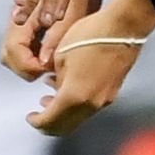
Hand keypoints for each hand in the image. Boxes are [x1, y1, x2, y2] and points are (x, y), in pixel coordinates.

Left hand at [26, 3, 149, 135]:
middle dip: (49, 124)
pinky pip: (90, 107)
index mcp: (74, 95)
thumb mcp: (61, 55)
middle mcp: (91, 104)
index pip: (50, 120)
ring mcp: (104, 99)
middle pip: (66, 126)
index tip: (31, 117)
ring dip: (63, 113)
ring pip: (78, 118)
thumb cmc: (91, 35)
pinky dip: (76, 105)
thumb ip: (56, 79)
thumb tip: (56, 88)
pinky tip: (69, 88)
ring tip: (50, 98)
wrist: (124, 28)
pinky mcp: (112, 92)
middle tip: (38, 115)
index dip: (37, 121)